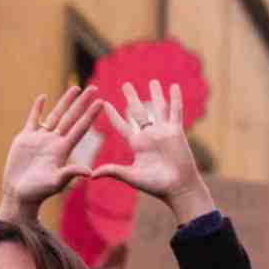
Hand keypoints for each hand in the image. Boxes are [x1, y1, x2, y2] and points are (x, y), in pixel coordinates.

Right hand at [0, 86, 101, 222]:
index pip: (81, 128)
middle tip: (95, 87)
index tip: (101, 102)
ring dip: (65, 101)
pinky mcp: (26, 138)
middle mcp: (55, 141)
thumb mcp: (57, 182)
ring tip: (76, 88)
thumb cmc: (39, 191)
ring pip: (56, 115)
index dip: (90, 115)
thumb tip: (90, 172)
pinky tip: (44, 97)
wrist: (20, 193)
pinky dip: (38, 108)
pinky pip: (33, 119)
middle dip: (82, 102)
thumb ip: (71, 173)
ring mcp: (41, 138)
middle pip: (72, 117)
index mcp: (64, 149)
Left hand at [94, 81, 213, 224]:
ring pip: (158, 108)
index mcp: (137, 144)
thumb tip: (90, 175)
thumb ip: (113, 171)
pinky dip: (175, 99)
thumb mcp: (131, 176)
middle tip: (126, 85)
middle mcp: (149, 136)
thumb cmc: (155, 185)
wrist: (178, 187)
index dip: (113, 115)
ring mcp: (164, 132)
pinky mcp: (176, 132)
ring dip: (156, 95)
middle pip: (139, 112)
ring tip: (152, 81)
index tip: (104, 103)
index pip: (122, 126)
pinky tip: (173, 86)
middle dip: (132, 98)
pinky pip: (175, 112)